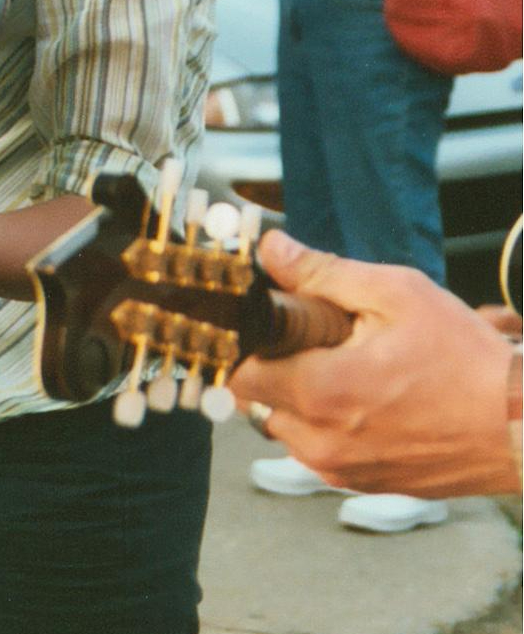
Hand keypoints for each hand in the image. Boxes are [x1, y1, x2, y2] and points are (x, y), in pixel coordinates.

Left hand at [229, 229, 516, 497]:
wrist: (522, 427)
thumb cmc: (467, 361)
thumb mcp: (396, 294)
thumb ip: (321, 272)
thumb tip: (270, 250)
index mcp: (322, 391)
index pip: (237, 371)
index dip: (243, 340)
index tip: (262, 321)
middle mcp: (321, 440)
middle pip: (256, 396)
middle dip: (275, 363)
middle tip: (317, 340)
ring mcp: (339, 468)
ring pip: (284, 424)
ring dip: (299, 395)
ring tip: (349, 368)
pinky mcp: (360, 482)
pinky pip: (316, 447)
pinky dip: (326, 421)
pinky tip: (366, 398)